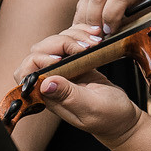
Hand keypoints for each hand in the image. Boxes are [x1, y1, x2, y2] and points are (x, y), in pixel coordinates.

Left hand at [16, 24, 138, 142]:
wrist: (124, 116)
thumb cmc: (108, 117)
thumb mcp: (91, 107)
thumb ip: (69, 96)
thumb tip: (45, 84)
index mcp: (49, 95)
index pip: (26, 72)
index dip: (39, 60)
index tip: (61, 59)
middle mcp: (52, 81)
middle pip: (39, 51)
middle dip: (61, 43)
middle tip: (85, 48)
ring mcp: (64, 70)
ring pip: (54, 42)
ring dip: (74, 36)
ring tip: (95, 42)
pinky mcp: (76, 61)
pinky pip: (71, 40)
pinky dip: (82, 33)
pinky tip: (95, 35)